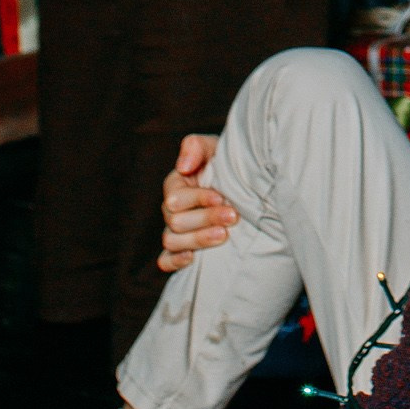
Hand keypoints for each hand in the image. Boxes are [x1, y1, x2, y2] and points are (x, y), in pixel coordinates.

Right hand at [157, 133, 236, 271]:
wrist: (243, 185)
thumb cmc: (226, 164)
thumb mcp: (214, 148)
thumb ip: (196, 147)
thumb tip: (183, 166)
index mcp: (176, 185)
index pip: (176, 198)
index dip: (199, 198)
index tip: (222, 197)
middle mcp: (171, 210)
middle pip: (176, 221)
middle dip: (205, 219)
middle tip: (233, 217)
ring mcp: (174, 231)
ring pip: (172, 241)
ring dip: (198, 239)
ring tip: (224, 236)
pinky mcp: (180, 249)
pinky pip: (166, 260)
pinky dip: (175, 261)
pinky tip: (193, 259)